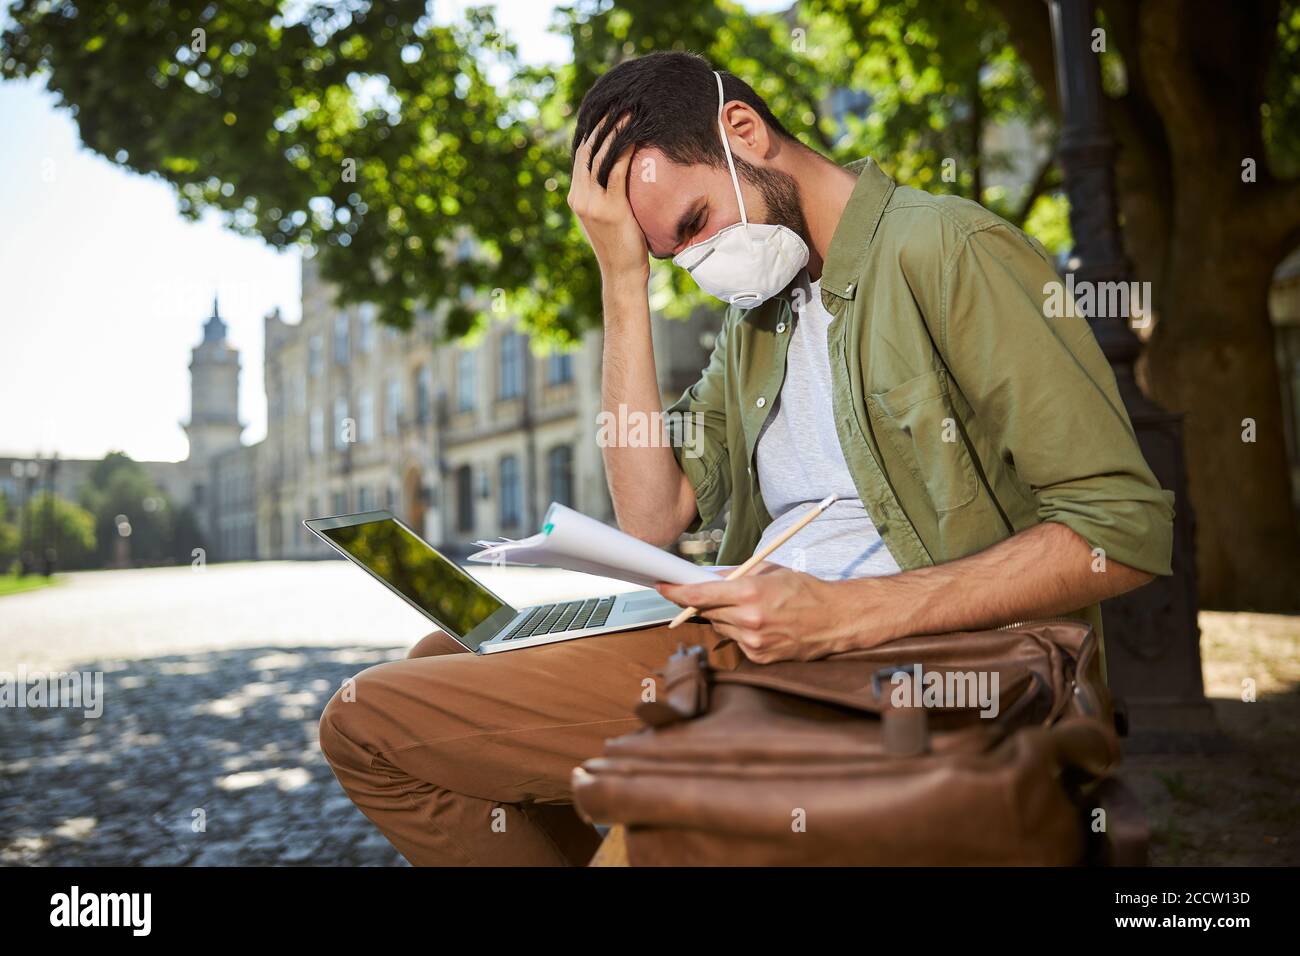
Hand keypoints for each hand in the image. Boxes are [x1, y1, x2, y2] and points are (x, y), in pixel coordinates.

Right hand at [567, 116, 649, 283]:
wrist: (623, 273)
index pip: (582, 154)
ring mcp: (590, 202)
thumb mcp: (611, 214)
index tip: (608, 110)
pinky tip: (637, 134)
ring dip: (614, 130)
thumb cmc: (624, 245)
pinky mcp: (607, 208)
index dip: (594, 130)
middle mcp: (579, 196)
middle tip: (620, 102)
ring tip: (629, 110)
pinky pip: (616, 169)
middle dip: (602, 123)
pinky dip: (626, 148)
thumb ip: (610, 192)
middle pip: (587, 149)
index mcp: (577, 196)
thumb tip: (626, 169)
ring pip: (599, 155)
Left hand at [654, 562, 865, 662]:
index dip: (677, 592)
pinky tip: (761, 625)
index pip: (700, 595)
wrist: (834, 620)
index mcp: (750, 593)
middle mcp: (749, 620)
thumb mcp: (769, 571)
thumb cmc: (804, 591)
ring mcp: (753, 642)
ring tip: (750, 609)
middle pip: (706, 612)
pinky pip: (736, 641)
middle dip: (703, 602)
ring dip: (725, 617)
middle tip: (708, 593)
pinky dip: (740, 632)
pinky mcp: (758, 657)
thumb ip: (735, 575)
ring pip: (720, 627)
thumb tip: (707, 577)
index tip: (663, 587)